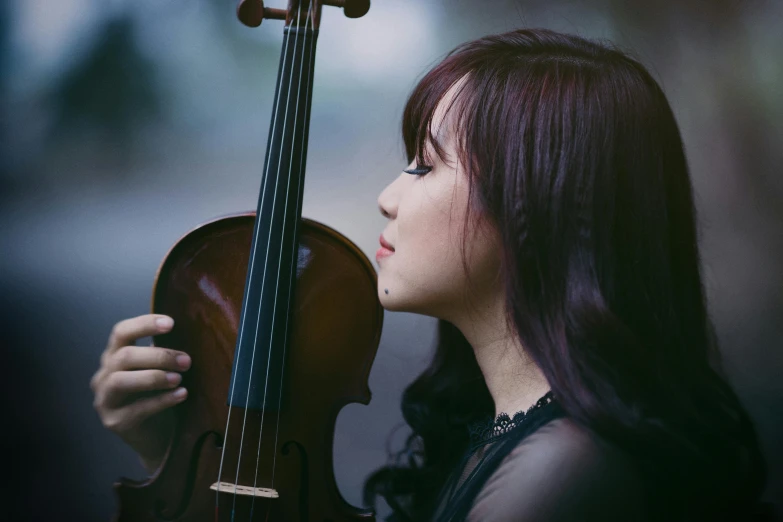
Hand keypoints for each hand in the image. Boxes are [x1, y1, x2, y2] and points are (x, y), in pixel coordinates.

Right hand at [90, 314, 190, 472]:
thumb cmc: (159, 396)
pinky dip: (162, 400)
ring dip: (154, 377)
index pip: (121, 332)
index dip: (144, 324)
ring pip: (121, 381)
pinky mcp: (115, 422)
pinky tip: (181, 395)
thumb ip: (163, 354)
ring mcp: (105, 400)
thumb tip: (187, 333)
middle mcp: (104, 375)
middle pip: (124, 356)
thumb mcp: (160, 370)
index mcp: (114, 357)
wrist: (158, 437)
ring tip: (179, 378)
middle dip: (158, 356)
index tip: (171, 323)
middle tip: (186, 361)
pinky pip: (137, 409)